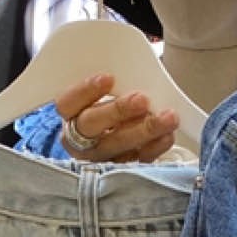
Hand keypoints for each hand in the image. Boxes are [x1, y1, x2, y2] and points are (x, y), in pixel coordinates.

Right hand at [55, 75, 178, 163]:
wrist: (107, 143)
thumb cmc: (104, 110)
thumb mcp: (100, 96)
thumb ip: (111, 85)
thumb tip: (138, 66)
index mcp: (69, 115)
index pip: (68, 103)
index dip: (86, 91)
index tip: (108, 78)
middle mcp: (79, 138)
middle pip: (92, 125)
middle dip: (118, 111)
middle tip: (141, 100)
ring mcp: (99, 157)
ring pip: (117, 145)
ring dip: (145, 130)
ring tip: (168, 117)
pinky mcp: (120, 170)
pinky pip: (137, 160)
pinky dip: (155, 147)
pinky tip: (167, 135)